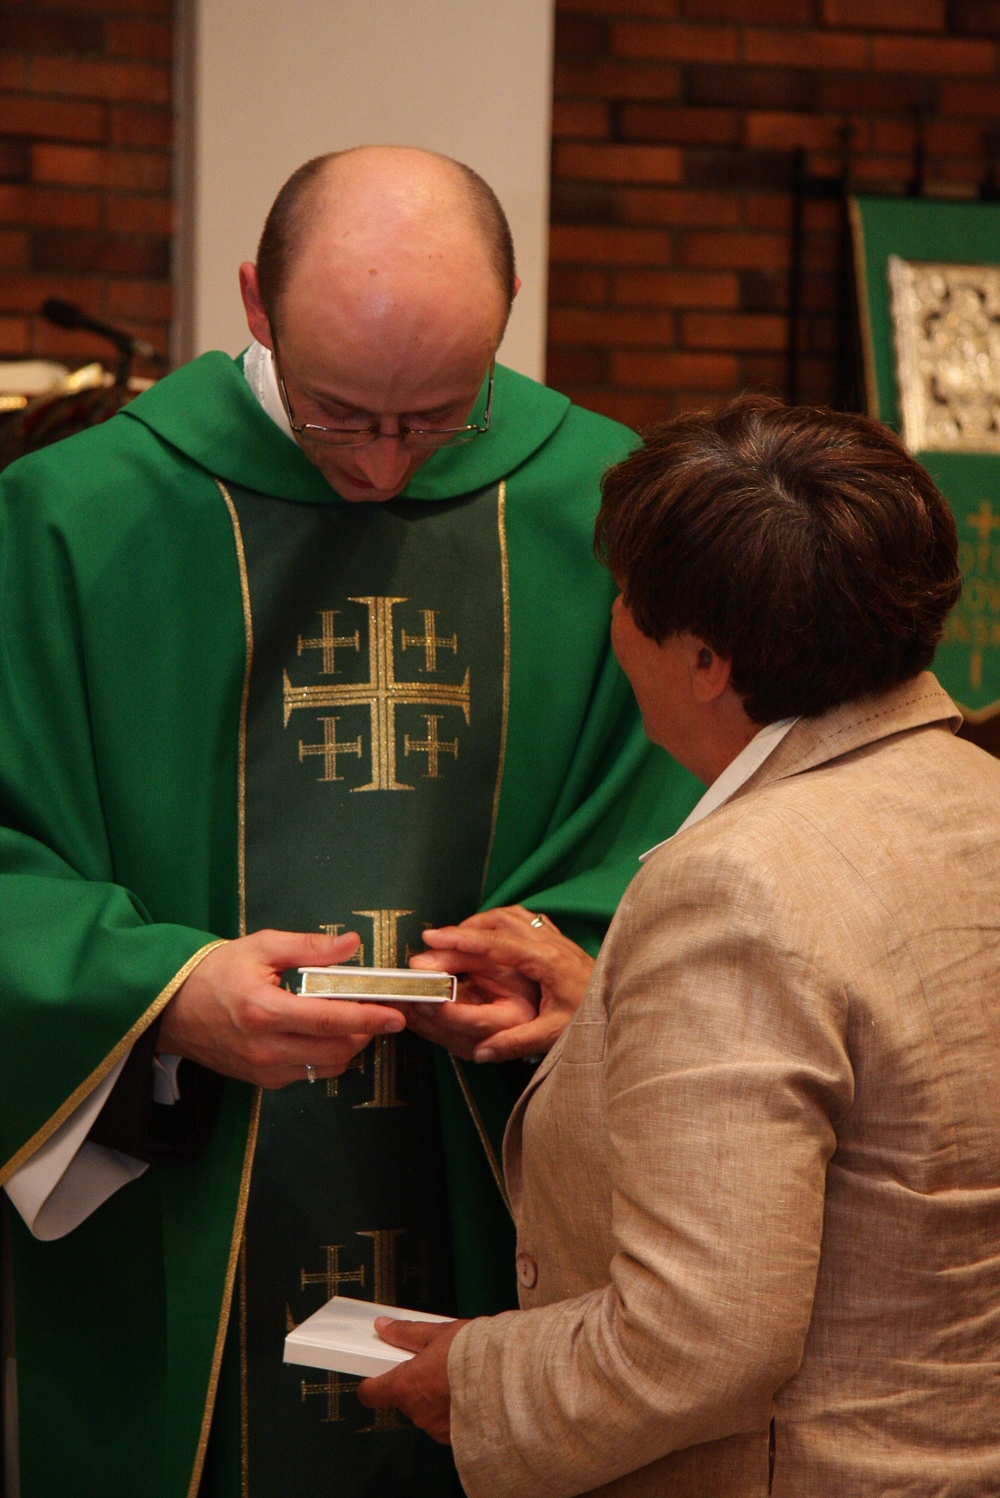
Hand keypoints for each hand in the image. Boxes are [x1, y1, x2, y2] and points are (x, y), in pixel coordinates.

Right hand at [157, 929, 403, 1087]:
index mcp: (265, 1011)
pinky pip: (307, 1074)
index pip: (330, 1020)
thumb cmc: (215, 972)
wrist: (170, 1008)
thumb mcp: (261, 947)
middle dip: (365, 1032)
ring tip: (354, 1021)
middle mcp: (266, 1047)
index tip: (397, 1015)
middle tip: (378, 1011)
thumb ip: (309, 947)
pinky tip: (325, 1034)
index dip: (368, 1018)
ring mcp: (263, 1070)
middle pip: (336, 1049)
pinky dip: (326, 1057)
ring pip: (326, 1067)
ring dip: (349, 1046)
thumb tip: (351, 943)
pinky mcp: (261, 1081)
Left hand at [356, 1317, 468, 1442]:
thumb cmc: (475, 1356)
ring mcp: (436, 1428)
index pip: (372, 1392)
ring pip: (425, 1411)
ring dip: (434, 1397)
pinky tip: (467, 1394)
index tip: (373, 1374)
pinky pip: (445, 1423)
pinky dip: (451, 1411)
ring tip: (456, 1377)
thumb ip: (406, 1333)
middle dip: (415, 1383)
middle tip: (433, 1364)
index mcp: (406, 1386)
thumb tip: (385, 1327)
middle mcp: (417, 1412)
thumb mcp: (438, 1333)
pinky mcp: (455, 1438)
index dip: (371, 1382)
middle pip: (403, 1398)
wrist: (509, 1379)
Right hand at [402, 906, 594, 1061]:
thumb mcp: (554, 1035)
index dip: (462, 939)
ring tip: (457, 935)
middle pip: (498, 923)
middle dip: (463, 928)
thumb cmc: (591, 1017)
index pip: (495, 944)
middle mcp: (548, 942)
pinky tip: (490, 933)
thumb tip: (481, 1052)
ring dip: (482, 922)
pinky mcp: (558, 940)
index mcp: (545, 961)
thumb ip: (516, 1042)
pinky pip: (523, 919)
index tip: (433, 937)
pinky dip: (500, 922)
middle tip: (434, 940)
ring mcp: (554, 937)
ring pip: (510, 915)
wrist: (623, 1005)